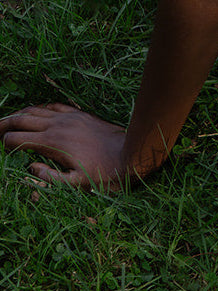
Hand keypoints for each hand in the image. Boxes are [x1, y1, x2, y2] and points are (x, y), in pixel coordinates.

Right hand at [0, 104, 132, 190]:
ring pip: (36, 109)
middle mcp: (58, 125)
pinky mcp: (80, 114)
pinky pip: (54, 106)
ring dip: (19, 114)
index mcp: (52, 143)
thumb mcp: (77, 185)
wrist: (132, 153)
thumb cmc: (106, 174)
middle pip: (22, 118)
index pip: (17, 139)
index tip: (3, 151)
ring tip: (8, 121)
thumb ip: (50, 179)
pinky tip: (37, 112)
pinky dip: (40, 108)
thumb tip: (30, 168)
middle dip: (4, 124)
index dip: (5, 144)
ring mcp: (69, 117)